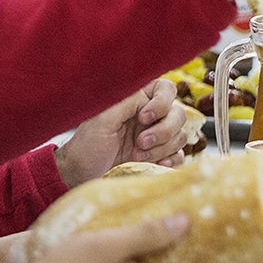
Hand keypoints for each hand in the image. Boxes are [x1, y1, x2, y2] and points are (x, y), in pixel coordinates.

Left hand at [55, 79, 196, 186]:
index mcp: (138, 100)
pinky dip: (171, 160)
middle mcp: (151, 116)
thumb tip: (148, 96)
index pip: (166, 89)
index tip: (143, 117)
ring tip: (137, 156)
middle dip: (163, 131)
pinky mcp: (159, 156)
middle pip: (179, 114)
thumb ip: (127, 101)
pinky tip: (155, 164)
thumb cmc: (87, 143)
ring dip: (162, 148)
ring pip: (180, 136)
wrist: (82, 173)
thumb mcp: (103, 118)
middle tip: (140, 142)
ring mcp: (157, 137)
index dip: (161, 103)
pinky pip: (179, 156)